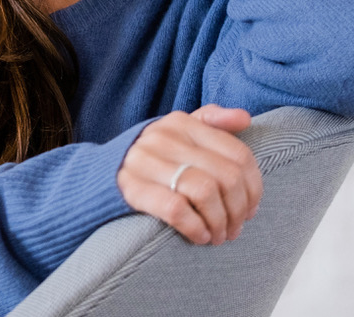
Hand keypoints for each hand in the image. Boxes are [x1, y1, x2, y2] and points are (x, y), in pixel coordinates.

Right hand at [116, 105, 262, 245]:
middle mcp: (165, 138)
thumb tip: (244, 118)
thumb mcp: (179, 131)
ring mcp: (147, 162)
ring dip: (219, 222)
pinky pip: (176, 209)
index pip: (238, 155)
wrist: (100, 172)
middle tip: (235, 229)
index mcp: (182, 122)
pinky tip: (199, 236)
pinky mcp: (132, 188)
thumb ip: (212, 121)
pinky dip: (195, 227)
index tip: (250, 209)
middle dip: (238, 210)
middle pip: (226, 177)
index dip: (253, 188)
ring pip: (205, 192)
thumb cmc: (153, 156)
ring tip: (218, 236)